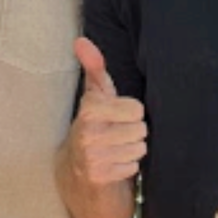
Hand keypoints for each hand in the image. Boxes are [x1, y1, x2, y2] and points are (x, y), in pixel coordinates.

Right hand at [63, 38, 145, 186]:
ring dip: (131, 151)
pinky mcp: (99, 176)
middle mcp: (87, 130)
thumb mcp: (95, 97)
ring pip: (138, 148)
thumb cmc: (94, 127)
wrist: (77, 174)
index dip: (131, 114)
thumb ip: (94, 68)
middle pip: (141, 128)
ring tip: (115, 150)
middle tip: (116, 136)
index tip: (115, 118)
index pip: (137, 108)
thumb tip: (81, 40)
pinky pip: (133, 167)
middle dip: (133, 133)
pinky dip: (127, 167)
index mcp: (89, 107)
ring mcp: (92, 155)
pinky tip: (113, 166)